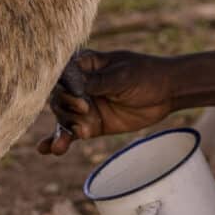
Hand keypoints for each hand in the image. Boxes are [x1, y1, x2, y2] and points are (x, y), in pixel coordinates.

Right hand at [39, 48, 177, 155]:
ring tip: (59, 146)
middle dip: (67, 110)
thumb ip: (99, 82)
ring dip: (59, 131)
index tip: (81, 98)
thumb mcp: (123, 76)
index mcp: (85, 65)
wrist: (167, 93)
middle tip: (86, 112)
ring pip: (63, 118)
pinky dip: (60, 140)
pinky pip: (71, 132)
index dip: (65, 88)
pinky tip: (47, 150)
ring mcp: (85, 106)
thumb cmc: (146, 75)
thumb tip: (75, 83)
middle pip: (59, 99)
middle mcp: (80, 85)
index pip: (62, 76)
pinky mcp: (92, 124)